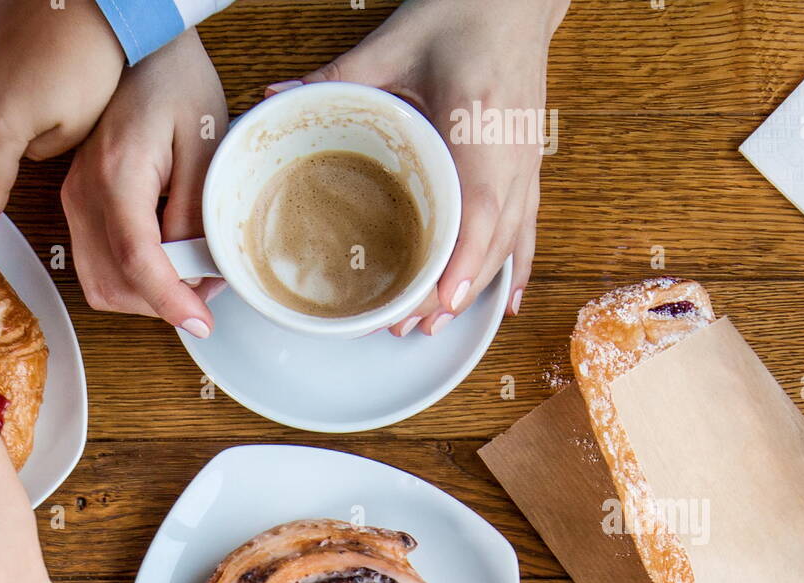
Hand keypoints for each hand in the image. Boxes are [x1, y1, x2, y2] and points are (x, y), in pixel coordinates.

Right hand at [0, 0, 125, 237]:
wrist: (88, 5)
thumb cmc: (88, 65)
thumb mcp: (74, 129)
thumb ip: (41, 151)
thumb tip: (24, 149)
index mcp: (2, 127)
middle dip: (5, 153)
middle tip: (47, 133)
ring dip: (5, 120)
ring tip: (47, 100)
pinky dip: (3, 92)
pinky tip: (36, 79)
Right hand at [62, 29, 226, 335]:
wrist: (139, 52)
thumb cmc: (176, 84)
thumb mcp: (203, 146)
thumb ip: (195, 213)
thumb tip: (193, 272)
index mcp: (118, 173)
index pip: (138, 259)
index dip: (170, 301)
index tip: (201, 322)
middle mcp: (85, 193)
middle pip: (115, 283)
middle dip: (163, 303)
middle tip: (208, 291)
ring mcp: (75, 201)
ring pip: (100, 285)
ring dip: (145, 298)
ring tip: (189, 279)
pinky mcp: (77, 206)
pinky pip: (95, 267)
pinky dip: (129, 282)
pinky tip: (164, 265)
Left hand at [271, 0, 568, 332]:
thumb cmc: (464, 12)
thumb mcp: (393, 44)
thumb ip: (337, 78)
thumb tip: (274, 101)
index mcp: (479, 124)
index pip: (479, 210)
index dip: (460, 263)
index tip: (436, 303)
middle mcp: (513, 153)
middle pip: (491, 243)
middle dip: (451, 293)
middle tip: (406, 329)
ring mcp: (527, 164)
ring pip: (509, 245)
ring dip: (473, 290)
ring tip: (431, 326)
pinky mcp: (529, 167)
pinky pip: (527, 230)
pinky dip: (512, 269)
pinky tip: (500, 304)